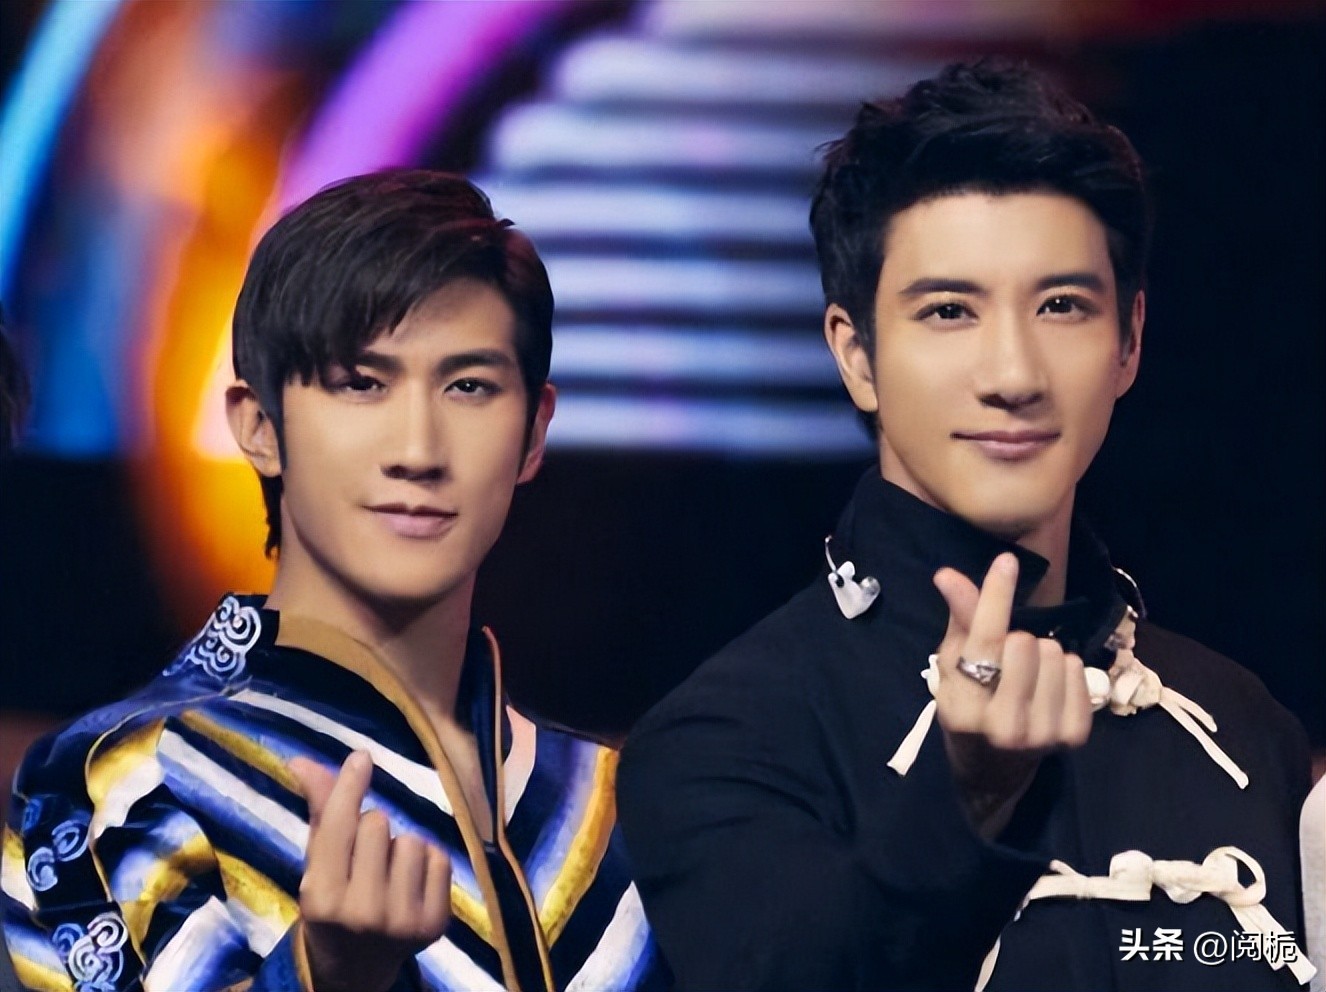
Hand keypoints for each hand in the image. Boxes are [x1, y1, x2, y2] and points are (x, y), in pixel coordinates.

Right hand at [290, 751, 450, 991]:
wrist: (353, 972)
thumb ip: (319, 812)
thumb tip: (303, 761)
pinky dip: (428, 864)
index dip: (349, 787)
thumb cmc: (332, 906)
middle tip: (362, 858)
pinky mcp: (435, 924)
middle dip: (370, 829)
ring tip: (387, 874)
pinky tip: (410, 886)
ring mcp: (401, 921)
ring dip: (401, 847)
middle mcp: (361, 912)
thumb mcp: (316, 866)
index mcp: (321, 897)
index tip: (361, 757)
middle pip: (377, 823)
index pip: (339, 826)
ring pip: (413, 838)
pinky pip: (441, 858)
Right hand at [932, 553, 1091, 837]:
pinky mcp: (1074, 737)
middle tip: (1006, 659)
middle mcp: (1003, 725)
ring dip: (1041, 654)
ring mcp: (1042, 734)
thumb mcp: (951, 669)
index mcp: (962, 707)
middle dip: (1016, 639)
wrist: (993, 773)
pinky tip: (1048, 686)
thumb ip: (958, 621)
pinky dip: (1063, 670)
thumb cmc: (968, 710)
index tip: (1006, 562)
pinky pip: (1077, 671)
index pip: (984, 640)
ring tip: (1028, 674)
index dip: (995, 596)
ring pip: (1054, 654)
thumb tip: (947, 574)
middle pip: (1025, 643)